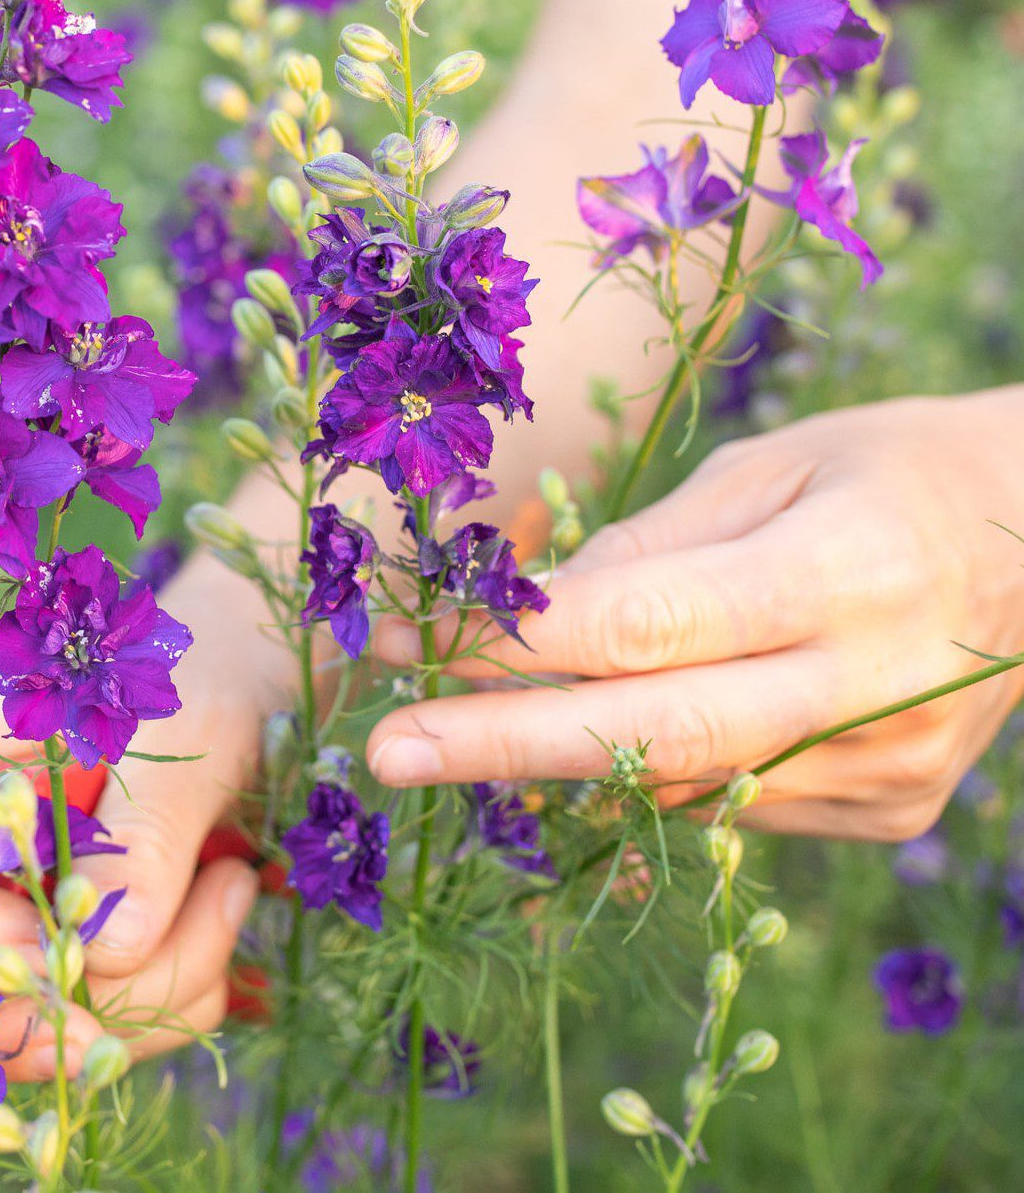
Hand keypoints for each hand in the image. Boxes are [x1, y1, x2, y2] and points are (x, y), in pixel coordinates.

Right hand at [0, 553, 291, 1074]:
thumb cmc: (196, 693)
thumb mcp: (184, 744)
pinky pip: (47, 1035)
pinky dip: (135, 1025)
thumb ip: (147, 835)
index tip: (51, 940)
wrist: (231, 699)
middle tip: (101, 1036)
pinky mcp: (27, 960)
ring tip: (221, 910)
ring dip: (105, 1018)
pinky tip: (214, 951)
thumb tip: (105, 951)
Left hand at [366, 390, 1023, 839]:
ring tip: (452, 732)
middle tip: (382, 752)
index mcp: (845, 571)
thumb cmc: (892, 471)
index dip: (514, 643)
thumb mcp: (773, 463)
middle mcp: (872, 687)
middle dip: (498, 745)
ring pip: (677, 782)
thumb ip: (652, 545)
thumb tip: (529, 614)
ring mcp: (887, 769)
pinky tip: (594, 728)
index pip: (644, 626)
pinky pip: (726, 799)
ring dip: (553, 757)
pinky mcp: (886, 810)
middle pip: (649, 736)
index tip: (402, 639)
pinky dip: (643, 766)